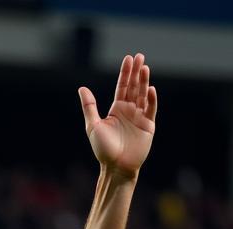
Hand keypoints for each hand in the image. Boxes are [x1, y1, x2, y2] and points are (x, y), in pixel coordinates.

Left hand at [79, 53, 156, 178]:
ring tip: (145, 67)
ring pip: (143, 95)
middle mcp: (129, 111)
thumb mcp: (93, 126)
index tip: (128, 59)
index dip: (125, 73)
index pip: (122, 87)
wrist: (116, 167)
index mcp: (116, 110)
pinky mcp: (148, 126)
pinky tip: (150, 89)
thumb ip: (89, 106)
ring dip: (144, 81)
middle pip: (134, 87)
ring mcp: (140, 117)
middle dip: (136, 72)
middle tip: (139, 56)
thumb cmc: (103, 149)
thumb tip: (81, 88)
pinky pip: (151, 109)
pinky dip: (151, 99)